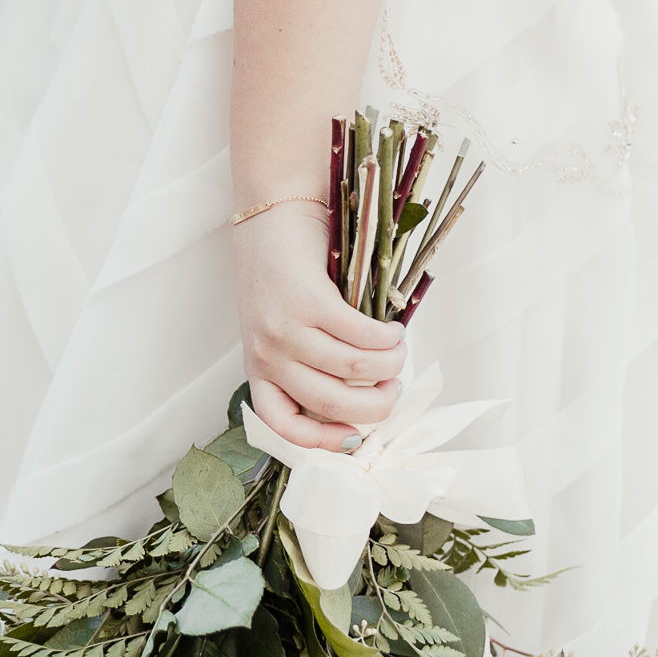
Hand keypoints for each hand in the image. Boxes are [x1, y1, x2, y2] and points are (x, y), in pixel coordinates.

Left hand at [234, 201, 406, 450]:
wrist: (270, 215)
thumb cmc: (281, 272)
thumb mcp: (281, 327)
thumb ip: (309, 361)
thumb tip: (365, 393)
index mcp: (259, 368)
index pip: (282, 425)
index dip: (323, 442)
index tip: (356, 437)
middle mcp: (267, 355)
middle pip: (332, 404)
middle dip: (377, 406)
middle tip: (394, 389)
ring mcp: (285, 330)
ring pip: (355, 369)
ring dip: (390, 365)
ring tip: (398, 352)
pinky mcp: (308, 302)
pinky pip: (361, 335)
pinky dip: (387, 338)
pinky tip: (393, 331)